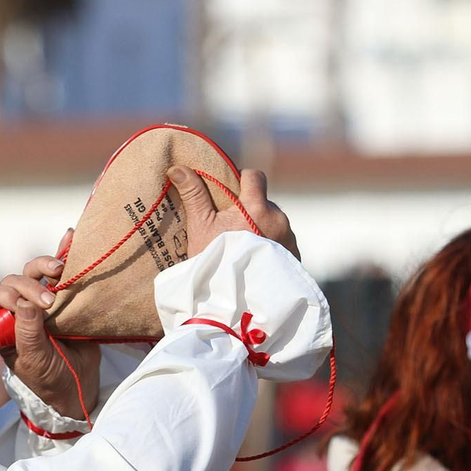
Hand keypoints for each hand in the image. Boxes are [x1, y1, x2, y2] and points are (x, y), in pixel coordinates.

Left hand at [0, 229, 101, 419]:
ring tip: (59, 270)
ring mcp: (41, 300)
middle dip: (29, 286)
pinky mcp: (64, 295)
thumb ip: (27, 333)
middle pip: (14, 281)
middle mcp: (18, 309)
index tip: (22, 305)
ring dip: (43, 266)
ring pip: (34, 271)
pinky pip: (60, 271)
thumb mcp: (34, 360)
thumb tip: (24, 303)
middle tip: (49, 303)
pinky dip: (64, 251)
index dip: (4, 295)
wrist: (78, 385)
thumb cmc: (48, 377)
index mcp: (1, 325)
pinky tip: (69, 237)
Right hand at [167, 166, 298, 258]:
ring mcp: (289, 238)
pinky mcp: (294, 256)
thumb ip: (194, 195)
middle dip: (250, 209)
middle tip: (231, 227)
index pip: (255, 176)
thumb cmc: (215, 262)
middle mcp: (278, 218)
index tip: (231, 191)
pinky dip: (271, 247)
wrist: (237, 303)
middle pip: (264, 202)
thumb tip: (177, 168)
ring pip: (274, 222)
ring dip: (262, 228)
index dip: (243, 178)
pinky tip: (255, 261)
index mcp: (257, 207)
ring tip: (242, 248)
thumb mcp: (200, 227)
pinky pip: (282, 242)